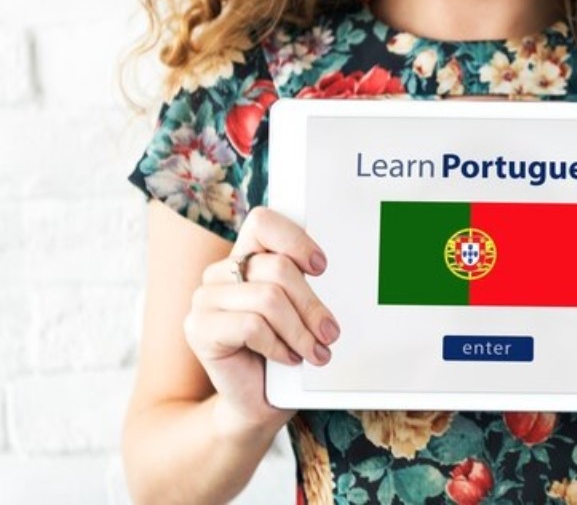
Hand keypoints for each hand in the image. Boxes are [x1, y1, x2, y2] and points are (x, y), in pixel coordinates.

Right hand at [183, 207, 339, 434]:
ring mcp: (205, 299)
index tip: (321, 267)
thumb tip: (326, 268)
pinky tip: (287, 358)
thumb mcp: (298, 312)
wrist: (257, 401)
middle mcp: (220, 273)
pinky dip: (278, 346)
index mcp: (245, 258)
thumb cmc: (283, 352)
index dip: (295, 239)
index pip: (263, 222)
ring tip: (314, 351)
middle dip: (312, 305)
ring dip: (300, 331)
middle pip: (277, 268)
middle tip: (330, 332)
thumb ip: (302, 284)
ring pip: (268, 299)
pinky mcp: (198, 328)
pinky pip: (251, 326)